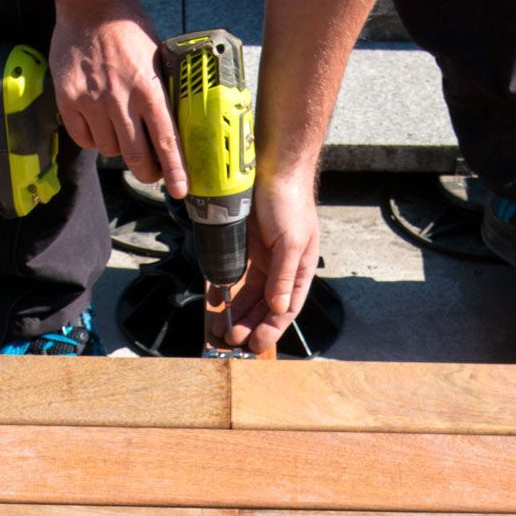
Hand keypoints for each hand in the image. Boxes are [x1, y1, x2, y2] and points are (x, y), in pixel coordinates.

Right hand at [47, 0, 187, 197]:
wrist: (91, 4)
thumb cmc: (129, 31)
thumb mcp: (157, 59)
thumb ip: (162, 95)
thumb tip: (173, 131)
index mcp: (149, 89)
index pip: (166, 141)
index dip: (174, 171)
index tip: (181, 190)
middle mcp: (120, 99)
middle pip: (136, 157)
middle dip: (147, 172)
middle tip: (151, 172)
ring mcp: (92, 101)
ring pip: (108, 150)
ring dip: (118, 148)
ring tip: (121, 130)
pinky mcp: (68, 99)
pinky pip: (83, 138)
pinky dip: (93, 139)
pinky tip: (99, 125)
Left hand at [225, 170, 319, 356]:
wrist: (273, 169)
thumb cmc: (289, 203)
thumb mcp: (290, 242)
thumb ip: (283, 277)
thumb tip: (279, 308)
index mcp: (299, 271)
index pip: (286, 310)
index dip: (271, 329)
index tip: (255, 346)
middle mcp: (282, 270)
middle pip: (265, 307)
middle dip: (249, 326)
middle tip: (231, 340)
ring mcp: (264, 260)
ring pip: (250, 296)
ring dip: (238, 314)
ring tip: (221, 329)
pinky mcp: (247, 250)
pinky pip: (236, 278)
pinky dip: (228, 293)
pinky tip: (217, 304)